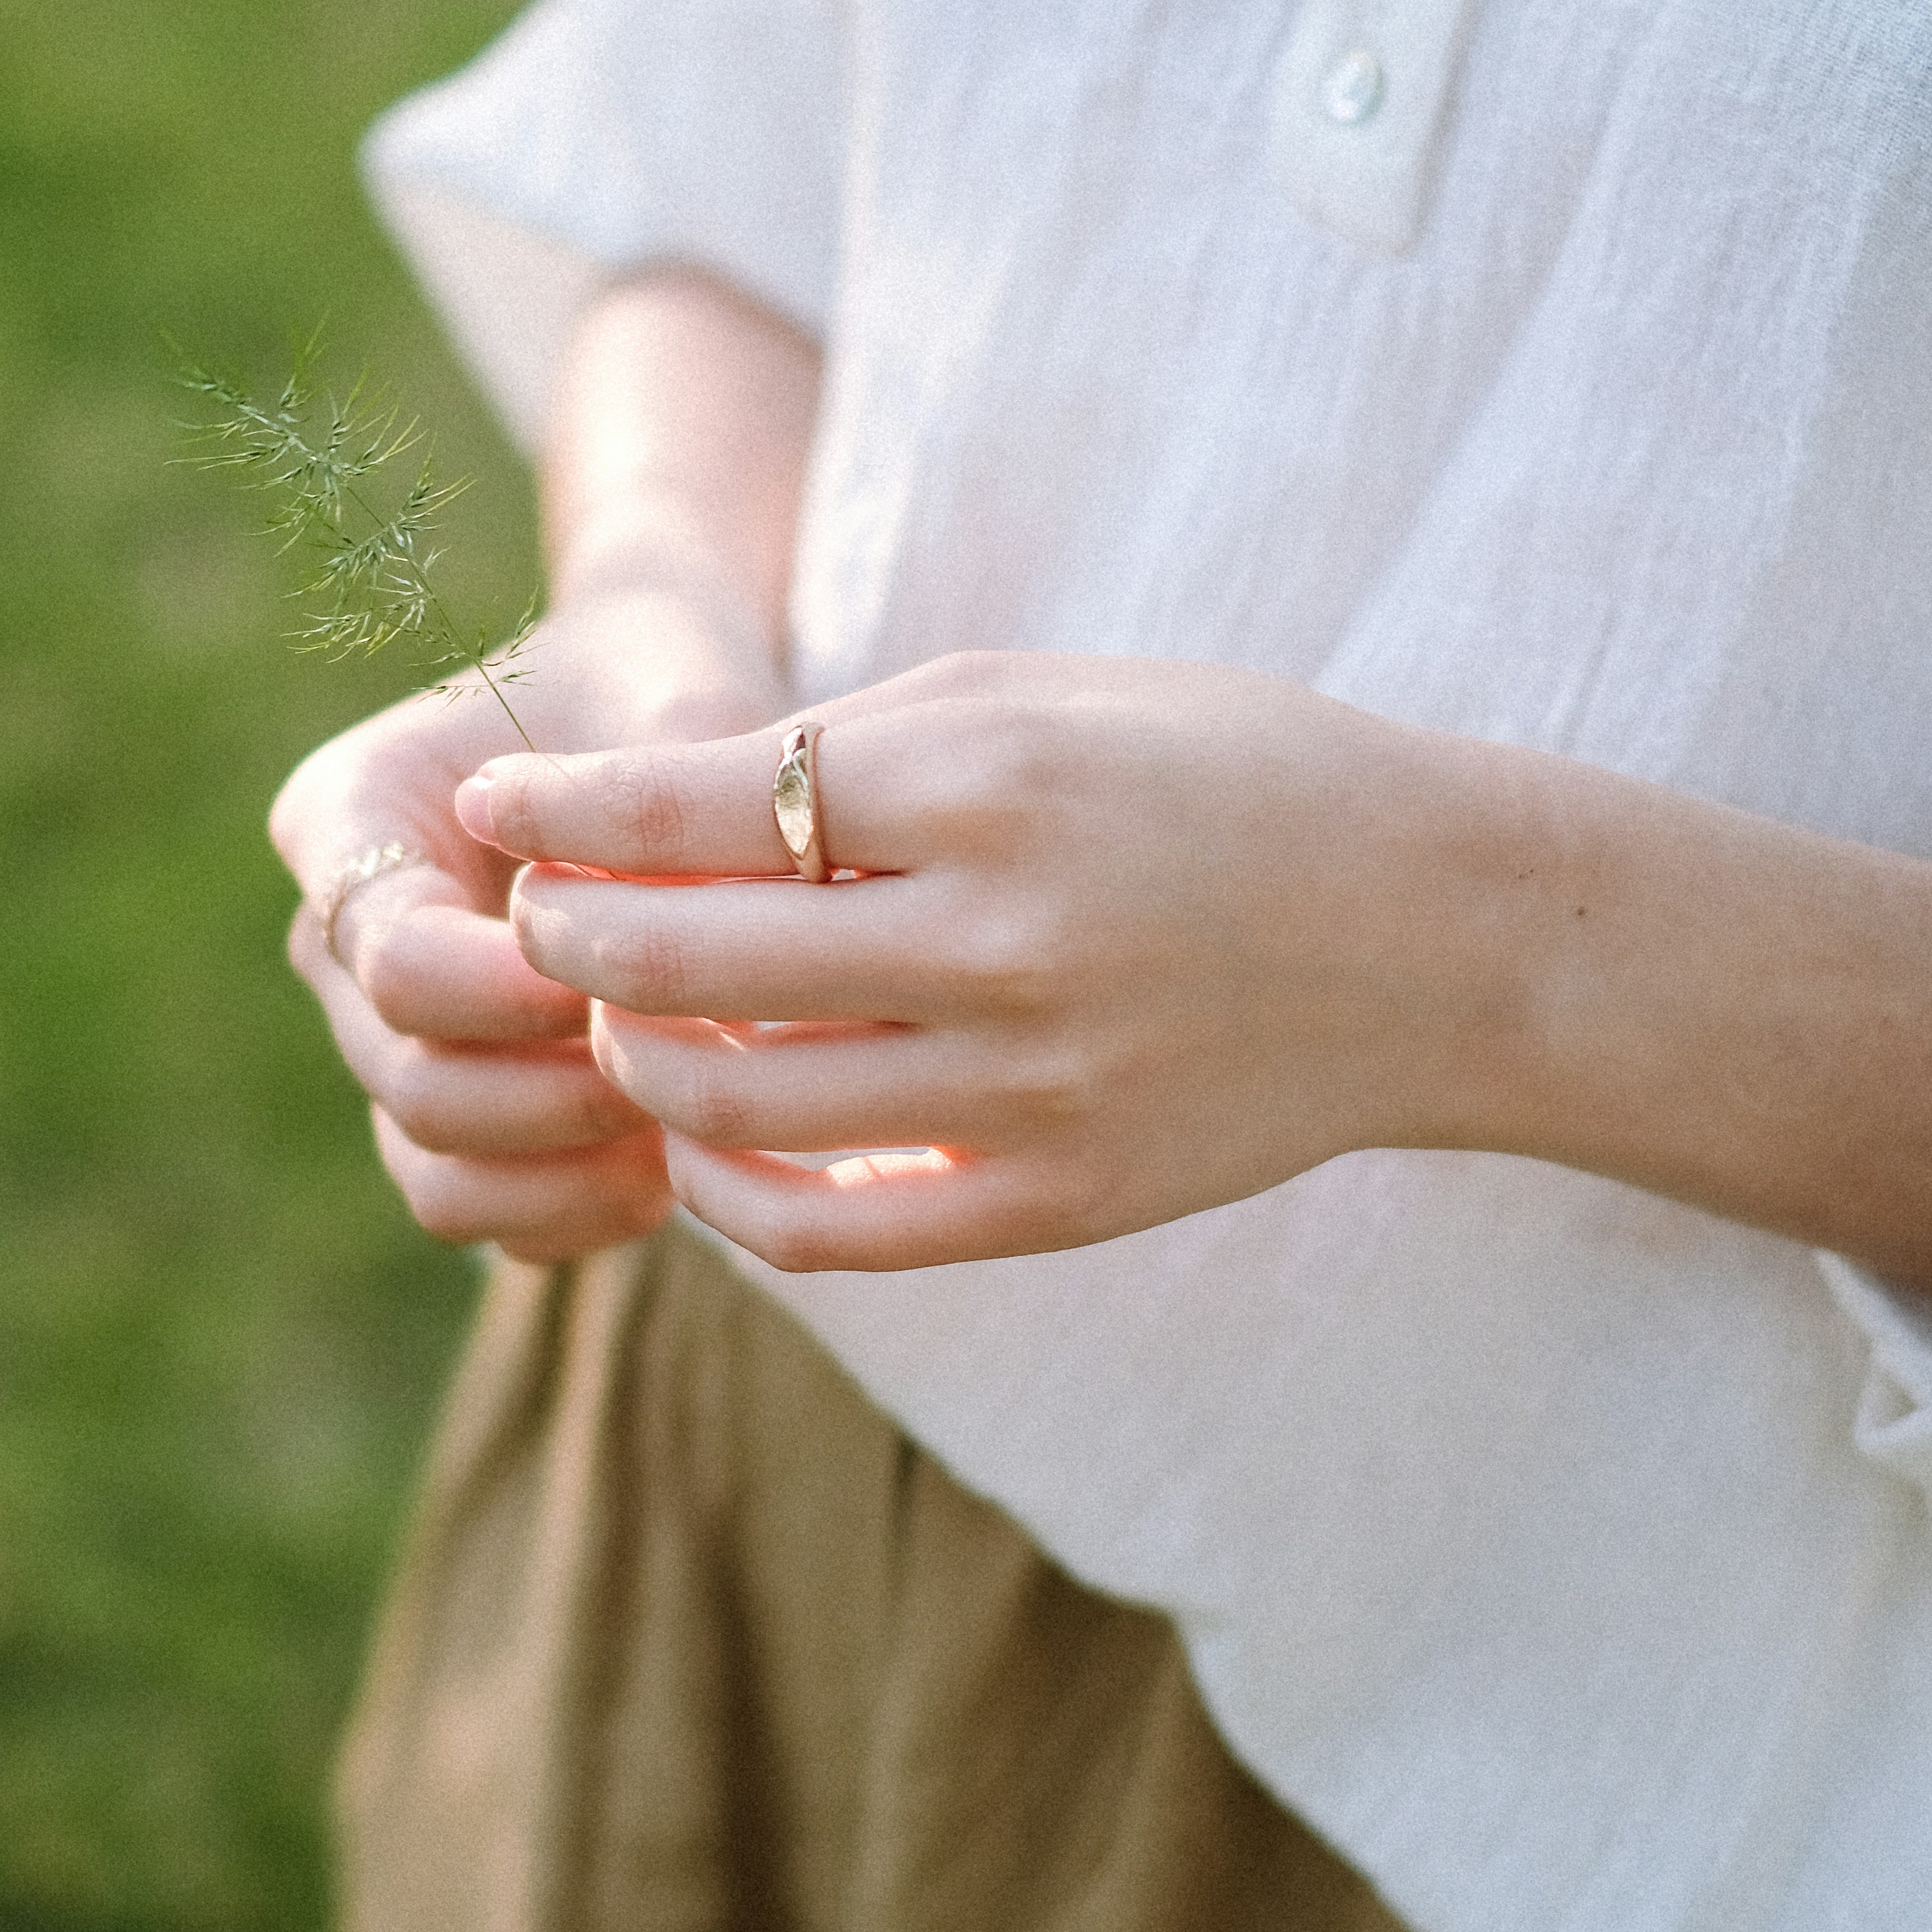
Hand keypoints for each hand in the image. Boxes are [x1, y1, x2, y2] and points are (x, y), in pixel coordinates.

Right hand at [269, 591, 777, 1260]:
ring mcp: (382, 1040)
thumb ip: (671, 809)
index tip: (634, 985)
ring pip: (438, 1174)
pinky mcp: (448, 1116)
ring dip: (569, 1173)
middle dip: (561, 1095)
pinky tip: (673, 1166)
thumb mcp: (676, 703)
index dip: (516, 998)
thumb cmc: (657, 684)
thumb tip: (688, 961)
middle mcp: (337, 941)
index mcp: (349, 816)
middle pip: (414, 1082)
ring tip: (686, 1129)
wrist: (649, 708)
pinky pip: (485, 1215)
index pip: (398, 958)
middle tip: (688, 1062)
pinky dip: (575, 1214)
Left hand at [458, 653, 1541, 1269]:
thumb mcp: (1042, 700)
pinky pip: (829, 1231)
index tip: (492, 797)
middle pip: (692, 958)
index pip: (704, 801)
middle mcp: (1003, 939)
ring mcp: (1032, 1089)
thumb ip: (855, 751)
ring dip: (636, 1063)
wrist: (1438, 938)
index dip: (565, 805)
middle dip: (570, 934)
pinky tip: (702, 1142)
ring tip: (617, 1021)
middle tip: (529, 915)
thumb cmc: (1226, 780)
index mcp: (992, 783)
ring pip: (737, 1108)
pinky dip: (729, 1195)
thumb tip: (653, 801)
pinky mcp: (1057, 1202)